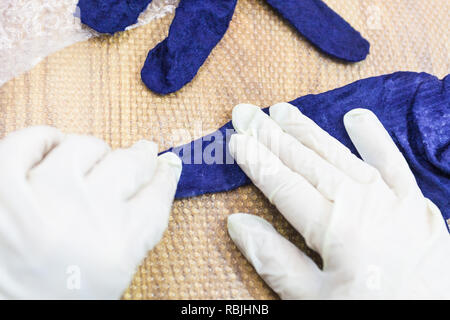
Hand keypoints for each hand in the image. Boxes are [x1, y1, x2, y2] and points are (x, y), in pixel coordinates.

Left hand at [0, 126, 180, 298]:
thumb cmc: (52, 303)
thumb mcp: (110, 280)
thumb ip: (134, 235)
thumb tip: (151, 189)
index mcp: (117, 247)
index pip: (157, 195)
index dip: (165, 175)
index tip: (166, 166)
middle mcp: (84, 216)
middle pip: (129, 165)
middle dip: (142, 157)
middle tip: (142, 152)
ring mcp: (40, 196)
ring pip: (83, 148)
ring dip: (94, 152)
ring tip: (93, 159)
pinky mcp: (1, 186)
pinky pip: (28, 142)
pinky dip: (43, 140)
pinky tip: (53, 147)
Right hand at [227, 103, 449, 298]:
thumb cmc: (370, 313)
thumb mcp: (314, 299)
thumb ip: (275, 259)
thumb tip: (237, 223)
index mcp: (333, 227)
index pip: (282, 183)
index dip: (256, 160)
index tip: (236, 138)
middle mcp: (359, 202)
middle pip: (305, 161)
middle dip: (271, 136)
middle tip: (247, 113)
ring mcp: (390, 197)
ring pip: (339, 154)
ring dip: (308, 131)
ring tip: (282, 111)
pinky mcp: (414, 201)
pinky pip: (392, 160)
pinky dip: (374, 138)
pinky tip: (356, 118)